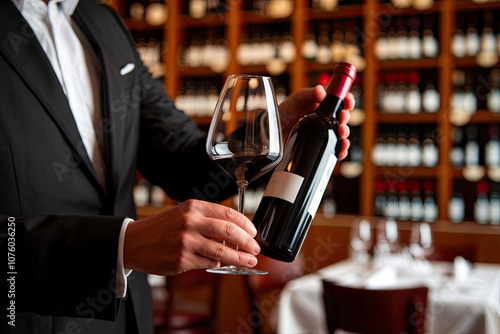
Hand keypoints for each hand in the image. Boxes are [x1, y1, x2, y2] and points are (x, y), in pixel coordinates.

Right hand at [124, 199, 259, 274]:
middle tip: (255, 249)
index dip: (245, 224)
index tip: (253, 232)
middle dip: (247, 242)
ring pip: (222, 252)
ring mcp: (186, 242)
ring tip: (249, 261)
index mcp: (193, 207)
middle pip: (228, 232)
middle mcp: (190, 222)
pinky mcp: (182, 260)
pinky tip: (223, 264)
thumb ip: (207, 220)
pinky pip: (209, 264)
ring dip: (240, 258)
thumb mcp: (183, 214)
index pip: (227, 213)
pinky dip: (220, 265)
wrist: (134, 242)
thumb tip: (235, 232)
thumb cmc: (162, 228)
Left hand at [278, 85, 353, 160]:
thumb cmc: (283, 113)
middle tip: (342, 120)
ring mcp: (321, 133)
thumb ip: (308, 94)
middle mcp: (324, 119)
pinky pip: (333, 149)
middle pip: (342, 118)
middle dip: (346, 118)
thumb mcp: (295, 101)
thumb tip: (321, 91)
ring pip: (340, 134)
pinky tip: (341, 149)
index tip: (348, 102)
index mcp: (321, 105)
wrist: (271, 132)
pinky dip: (341, 150)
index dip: (347, 101)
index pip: (340, 101)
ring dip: (345, 134)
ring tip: (341, 134)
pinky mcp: (318, 146)